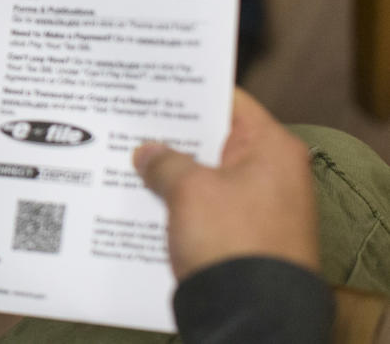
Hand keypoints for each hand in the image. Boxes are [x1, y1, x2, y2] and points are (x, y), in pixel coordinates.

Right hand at [133, 88, 318, 279]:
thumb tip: (147, 153)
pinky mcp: (243, 237)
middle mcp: (273, 174)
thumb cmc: (232, 244)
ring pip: (205, 176)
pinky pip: (205, 208)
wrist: (250, 315)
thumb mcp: (188, 189)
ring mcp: (259, 208)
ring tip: (128, 159)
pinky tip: (143, 199)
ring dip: (171, 172)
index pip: (227, 102)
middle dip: (172, 136)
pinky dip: (178, 203)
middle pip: (214, 140)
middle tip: (131, 122)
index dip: (188, 92)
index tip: (153, 85)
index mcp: (272, 149)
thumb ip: (164, 161)